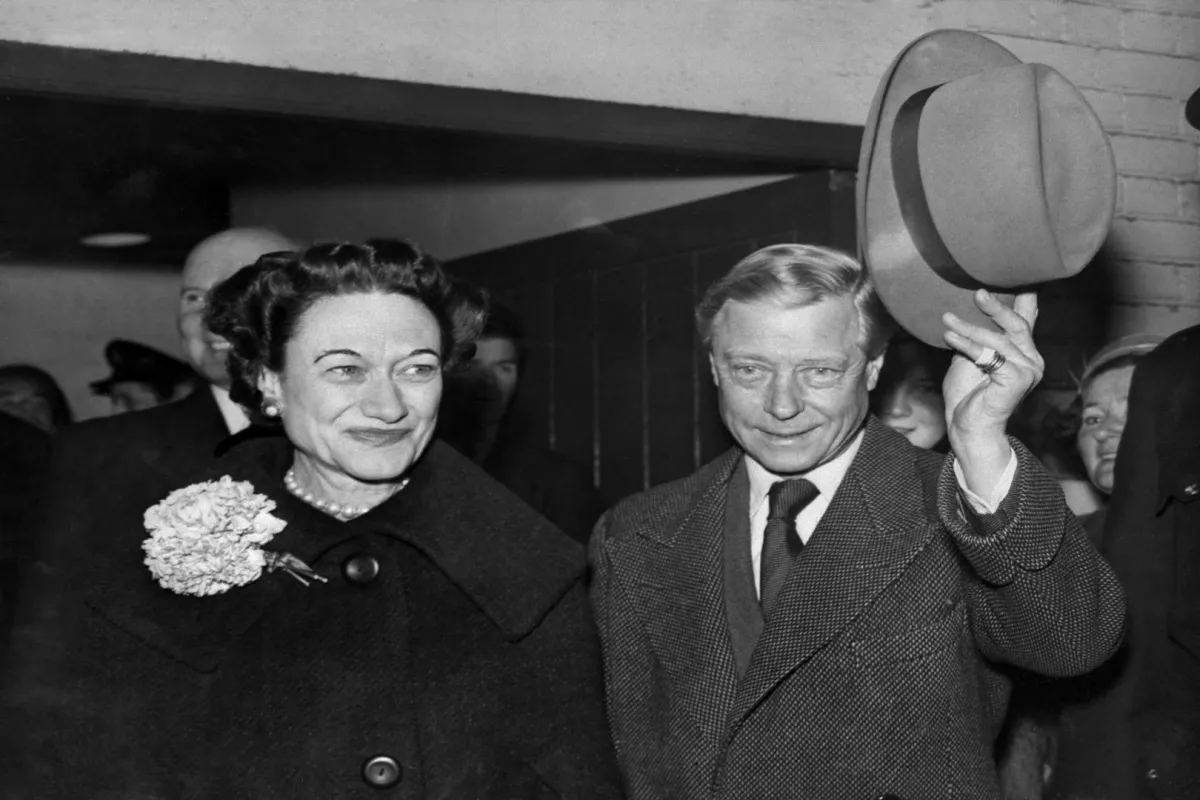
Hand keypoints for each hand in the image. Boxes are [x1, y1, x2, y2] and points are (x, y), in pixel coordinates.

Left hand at [942, 289, 1043, 442]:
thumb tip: (972, 310)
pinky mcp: (1017, 380)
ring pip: (998, 340)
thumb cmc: (967, 393)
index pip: (1024, 321)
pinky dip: (968, 345)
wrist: (967, 426)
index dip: (1023, 300)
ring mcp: (1028, 370)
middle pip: (1016, 325)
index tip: (1021, 278)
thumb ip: (977, 336)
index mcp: (1024, 353)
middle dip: (996, 307)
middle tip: (977, 293)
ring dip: (969, 328)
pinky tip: (950, 337)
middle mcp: (1032, 360)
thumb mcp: (970, 356)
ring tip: (947, 319)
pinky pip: (990, 355)